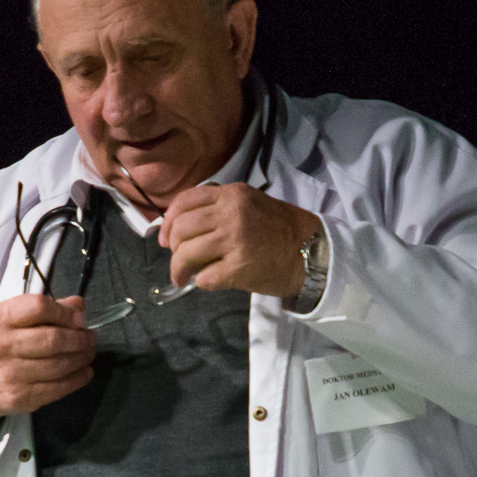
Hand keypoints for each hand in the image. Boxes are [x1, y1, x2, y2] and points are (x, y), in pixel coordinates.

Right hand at [0, 294, 95, 423]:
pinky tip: (84, 372)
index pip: (39, 307)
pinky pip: (57, 388)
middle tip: (90, 337)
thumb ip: (38, 309)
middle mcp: (1, 346)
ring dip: (82, 358)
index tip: (79, 317)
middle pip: (53, 338)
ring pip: (59, 364)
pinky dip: (77, 380)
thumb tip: (77, 305)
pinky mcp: (20, 397)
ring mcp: (10, 374)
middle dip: (80, 338)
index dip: (66, 312)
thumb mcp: (1, 318)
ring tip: (88, 352)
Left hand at [159, 185, 322, 299]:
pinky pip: (204, 277)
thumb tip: (181, 226)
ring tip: (182, 277)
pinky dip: (199, 281)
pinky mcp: (239, 268)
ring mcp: (235, 241)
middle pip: (181, 229)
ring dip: (178, 269)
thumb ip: (218, 208)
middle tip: (178, 260)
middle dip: (172, 248)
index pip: (185, 202)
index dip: (167, 221)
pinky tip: (206, 281)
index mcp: (231, 195)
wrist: (311, 252)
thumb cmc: (279, 229)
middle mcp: (231, 214)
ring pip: (186, 253)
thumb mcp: (250, 204)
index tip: (165, 238)